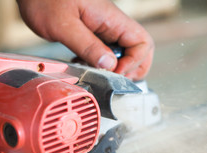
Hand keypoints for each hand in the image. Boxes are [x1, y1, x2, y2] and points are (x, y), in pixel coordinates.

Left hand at [17, 0, 153, 79]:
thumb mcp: (64, 26)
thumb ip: (88, 46)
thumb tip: (109, 65)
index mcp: (111, 19)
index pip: (142, 43)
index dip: (134, 62)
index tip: (114, 73)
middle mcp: (112, 24)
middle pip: (139, 49)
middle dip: (132, 68)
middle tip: (112, 78)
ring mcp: (103, 28)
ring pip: (123, 52)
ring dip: (114, 67)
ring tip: (96, 73)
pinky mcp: (92, 32)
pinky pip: (106, 50)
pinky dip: (100, 63)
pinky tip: (84, 64)